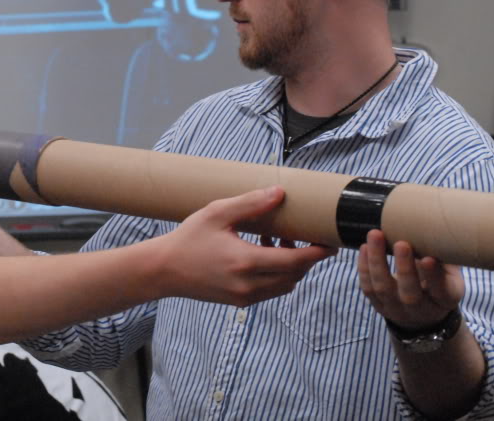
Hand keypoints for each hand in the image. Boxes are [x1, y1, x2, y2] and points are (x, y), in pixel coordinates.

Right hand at [160, 186, 335, 305]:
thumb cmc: (188, 238)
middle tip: (303, 234)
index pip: (296, 261)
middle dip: (306, 257)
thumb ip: (250, 203)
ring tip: (278, 239)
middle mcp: (249, 284)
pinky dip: (276, 274)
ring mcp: (245, 296)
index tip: (330, 241)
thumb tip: (280, 193)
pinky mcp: (239, 301)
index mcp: (246, 261)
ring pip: (285, 285)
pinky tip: (262, 252)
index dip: (317, 252)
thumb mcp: (217, 213)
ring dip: (291, 266)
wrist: (163, 270)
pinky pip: (270, 290)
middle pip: (295, 275)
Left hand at [357, 229, 463, 329]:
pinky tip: (364, 247)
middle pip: (409, 294)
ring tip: (375, 235)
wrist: (422, 313)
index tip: (428, 258)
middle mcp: (420, 310)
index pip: (441, 291)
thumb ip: (445, 255)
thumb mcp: (450, 273)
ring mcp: (396, 309)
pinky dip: (364, 267)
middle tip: (401, 243)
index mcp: (444, 300)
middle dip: (403, 268)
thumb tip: (439, 225)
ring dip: (377, 261)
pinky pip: (368, 287)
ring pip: (383, 288)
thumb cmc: (438, 282)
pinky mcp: (378, 305)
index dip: (433, 275)